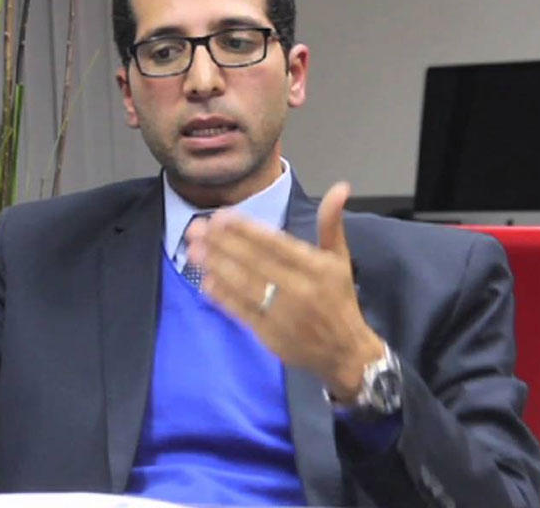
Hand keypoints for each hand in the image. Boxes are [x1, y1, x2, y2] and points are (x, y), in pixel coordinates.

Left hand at [185, 181, 382, 400]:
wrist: (345, 352)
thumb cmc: (338, 300)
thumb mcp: (339, 259)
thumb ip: (331, 223)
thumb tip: (340, 186)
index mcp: (317, 268)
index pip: (276, 244)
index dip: (247, 230)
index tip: (221, 216)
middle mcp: (300, 289)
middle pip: (255, 263)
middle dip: (222, 244)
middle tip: (196, 228)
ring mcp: (283, 314)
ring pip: (245, 286)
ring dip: (216, 267)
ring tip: (194, 250)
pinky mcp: (270, 336)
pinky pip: (242, 312)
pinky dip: (223, 297)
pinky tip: (205, 282)